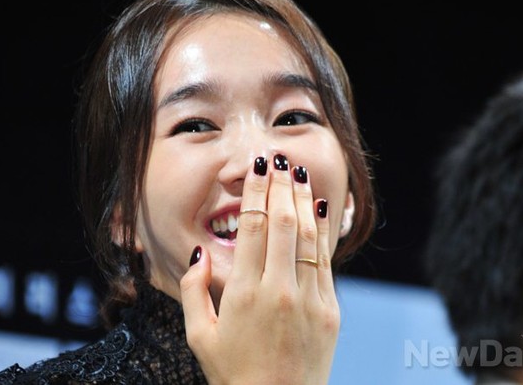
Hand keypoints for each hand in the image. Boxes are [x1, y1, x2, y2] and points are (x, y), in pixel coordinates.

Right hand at [180, 154, 339, 384]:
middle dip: (279, 185)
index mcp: (243, 295)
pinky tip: (318, 207)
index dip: (255, 193)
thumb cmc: (233, 374)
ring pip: (308, 236)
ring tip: (297, 172)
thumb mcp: (199, 336)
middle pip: (282, 223)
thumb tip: (200, 254)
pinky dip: (322, 230)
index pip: (251, 228)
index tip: (257, 169)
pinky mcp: (330, 310)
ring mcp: (309, 300)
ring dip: (302, 199)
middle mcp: (278, 291)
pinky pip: (325, 261)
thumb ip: (192, 291)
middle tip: (277, 159)